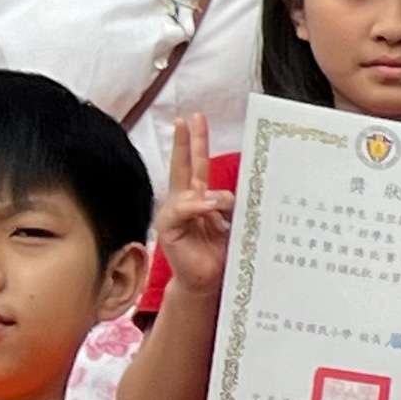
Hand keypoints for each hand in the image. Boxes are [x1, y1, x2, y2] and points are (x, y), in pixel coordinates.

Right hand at [153, 116, 233, 297]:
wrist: (206, 280)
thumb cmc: (218, 253)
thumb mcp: (232, 225)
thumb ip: (232, 207)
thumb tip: (230, 194)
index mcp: (199, 198)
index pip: (196, 165)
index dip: (195, 143)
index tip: (196, 119)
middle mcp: (184, 201)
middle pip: (184, 165)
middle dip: (187, 141)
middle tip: (190, 118)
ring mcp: (174, 213)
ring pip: (189, 190)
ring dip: (209, 195)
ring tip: (223, 205)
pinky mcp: (168, 226)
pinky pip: (182, 209)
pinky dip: (197, 206)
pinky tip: (209, 208)